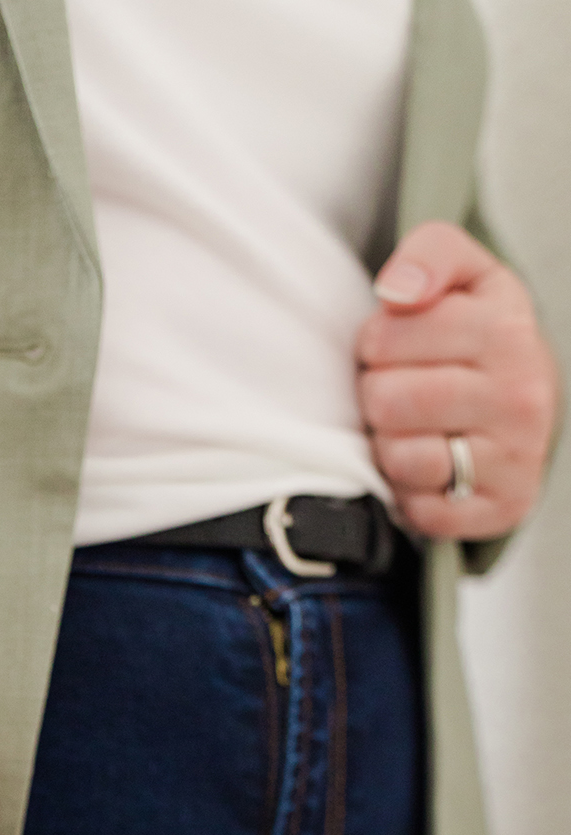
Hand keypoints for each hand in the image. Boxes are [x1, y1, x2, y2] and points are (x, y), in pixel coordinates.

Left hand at [356, 220, 557, 542]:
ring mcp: (516, 457)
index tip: (397, 345)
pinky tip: (429, 466)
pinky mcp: (502, 508)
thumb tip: (397, 290)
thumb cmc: (481, 338)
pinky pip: (419, 509)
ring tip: (413, 427)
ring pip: (401, 456)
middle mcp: (523, 395)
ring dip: (389, 444)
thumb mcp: (465, 276)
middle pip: (388, 399)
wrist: (530, 406)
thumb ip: (430, 254)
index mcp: (508, 329)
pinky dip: (409, 491)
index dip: (375, 342)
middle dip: (378, 394)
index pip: (387, 336)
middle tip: (400, 390)